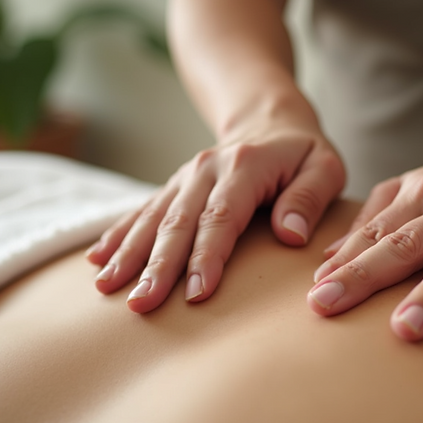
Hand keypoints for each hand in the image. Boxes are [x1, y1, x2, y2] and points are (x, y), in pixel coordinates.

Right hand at [87, 127, 344, 311]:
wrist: (270, 118)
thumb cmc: (304, 153)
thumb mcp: (325, 166)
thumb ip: (309, 198)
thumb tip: (291, 234)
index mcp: (244, 166)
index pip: (221, 218)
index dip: (207, 257)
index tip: (196, 294)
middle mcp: (206, 169)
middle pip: (178, 222)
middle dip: (157, 266)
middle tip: (142, 304)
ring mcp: (184, 177)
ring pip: (152, 218)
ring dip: (129, 254)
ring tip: (107, 288)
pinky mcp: (173, 186)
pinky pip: (141, 211)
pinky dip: (117, 235)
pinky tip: (97, 261)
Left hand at [307, 148, 422, 341]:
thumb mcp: (419, 189)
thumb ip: (376, 218)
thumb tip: (328, 257)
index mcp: (422, 194)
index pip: (377, 233)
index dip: (345, 263)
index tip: (315, 295)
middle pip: (408, 245)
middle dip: (367, 276)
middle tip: (330, 306)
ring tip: (406, 330)